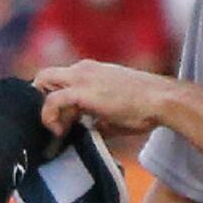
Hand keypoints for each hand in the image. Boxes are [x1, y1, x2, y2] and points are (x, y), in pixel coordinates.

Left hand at [33, 60, 173, 136]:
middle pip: (44, 76)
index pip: (58, 79)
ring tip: (59, 129)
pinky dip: (49, 117)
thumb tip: (89, 132)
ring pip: (42, 82)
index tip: (62, 121)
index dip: (53, 100)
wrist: (161, 100)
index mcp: (90, 71)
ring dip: (44, 108)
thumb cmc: (145, 108)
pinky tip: (60, 132)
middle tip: (53, 122)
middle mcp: (82, 69)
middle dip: (41, 99)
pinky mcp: (81, 91)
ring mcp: (81, 77)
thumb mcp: (114, 112)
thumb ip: (97, 119)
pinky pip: (52, 100)